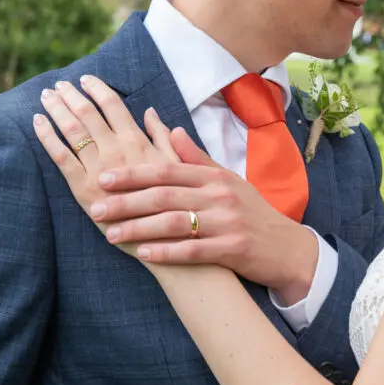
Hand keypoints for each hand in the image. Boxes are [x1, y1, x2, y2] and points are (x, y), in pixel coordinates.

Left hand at [33, 76, 179, 248]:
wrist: (164, 240)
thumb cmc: (177, 205)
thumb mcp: (178, 167)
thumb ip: (163, 138)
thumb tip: (152, 113)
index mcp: (139, 142)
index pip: (114, 106)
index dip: (98, 89)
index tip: (86, 79)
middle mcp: (116, 151)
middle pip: (88, 113)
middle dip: (71, 95)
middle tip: (59, 84)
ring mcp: (98, 169)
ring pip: (72, 130)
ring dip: (56, 109)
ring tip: (46, 96)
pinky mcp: (83, 190)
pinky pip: (60, 157)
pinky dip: (47, 137)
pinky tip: (38, 123)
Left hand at [91, 128, 318, 298]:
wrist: (287, 247)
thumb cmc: (252, 212)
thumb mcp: (228, 180)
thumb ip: (197, 158)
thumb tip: (172, 129)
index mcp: (214, 176)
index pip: (167, 169)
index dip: (134, 173)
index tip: (105, 177)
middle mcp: (220, 196)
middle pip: (164, 195)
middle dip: (126, 202)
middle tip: (96, 208)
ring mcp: (227, 222)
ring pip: (174, 223)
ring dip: (139, 229)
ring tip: (111, 235)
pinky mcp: (232, 249)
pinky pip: (193, 251)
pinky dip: (167, 253)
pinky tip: (144, 255)